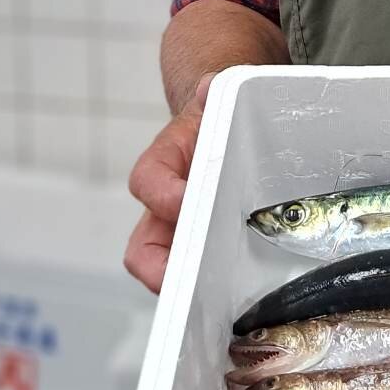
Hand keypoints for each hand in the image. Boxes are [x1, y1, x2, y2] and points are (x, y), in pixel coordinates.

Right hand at [122, 86, 209, 293]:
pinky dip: (217, 294)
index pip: (147, 183)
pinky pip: (202, 281)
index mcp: (163, 167)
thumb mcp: (212, 103)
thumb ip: (211, 93)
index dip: (162, 195)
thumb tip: (209, 88)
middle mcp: (165, 210)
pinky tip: (247, 302)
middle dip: (163, 272)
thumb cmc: (212, 123)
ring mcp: (183, 237)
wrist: (220, 136)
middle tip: (193, 282)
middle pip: (143, 251)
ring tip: (221, 302)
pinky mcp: (207, 255)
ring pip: (170, 275)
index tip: (184, 201)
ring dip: (190, 290)